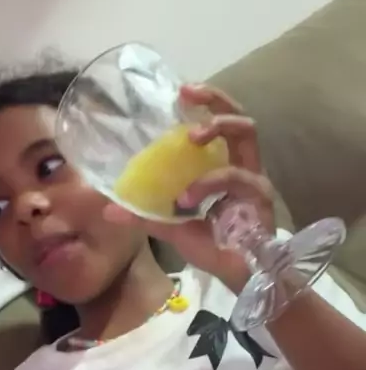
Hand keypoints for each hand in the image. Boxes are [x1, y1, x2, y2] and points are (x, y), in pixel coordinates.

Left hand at [104, 84, 275, 293]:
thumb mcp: (172, 227)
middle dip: (215, 100)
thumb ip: (146, 214)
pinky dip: (207, 183)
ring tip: (190, 135)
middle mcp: (243, 166)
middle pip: (239, 117)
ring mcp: (254, 177)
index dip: (205, 104)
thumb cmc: (214, 247)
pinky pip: (233, 176)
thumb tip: (109, 209)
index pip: (221, 126)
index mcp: (224, 167)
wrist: (240, 277)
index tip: (179, 92)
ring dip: (217, 127)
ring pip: (246, 133)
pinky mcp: (260, 192)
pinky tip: (187, 198)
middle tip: (186, 94)